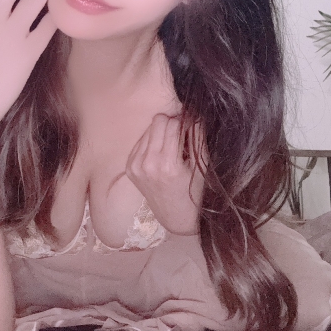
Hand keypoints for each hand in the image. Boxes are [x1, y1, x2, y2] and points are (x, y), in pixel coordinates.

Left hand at [125, 113, 208, 235]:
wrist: (176, 217)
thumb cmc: (194, 192)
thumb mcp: (201, 166)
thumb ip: (197, 137)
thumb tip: (193, 113)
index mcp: (167, 164)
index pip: (174, 124)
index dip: (185, 121)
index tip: (193, 125)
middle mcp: (147, 163)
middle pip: (158, 122)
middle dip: (172, 123)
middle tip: (182, 134)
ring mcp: (135, 165)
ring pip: (149, 128)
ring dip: (162, 132)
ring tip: (172, 146)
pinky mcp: (129, 167)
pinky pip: (141, 140)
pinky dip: (153, 142)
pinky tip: (161, 153)